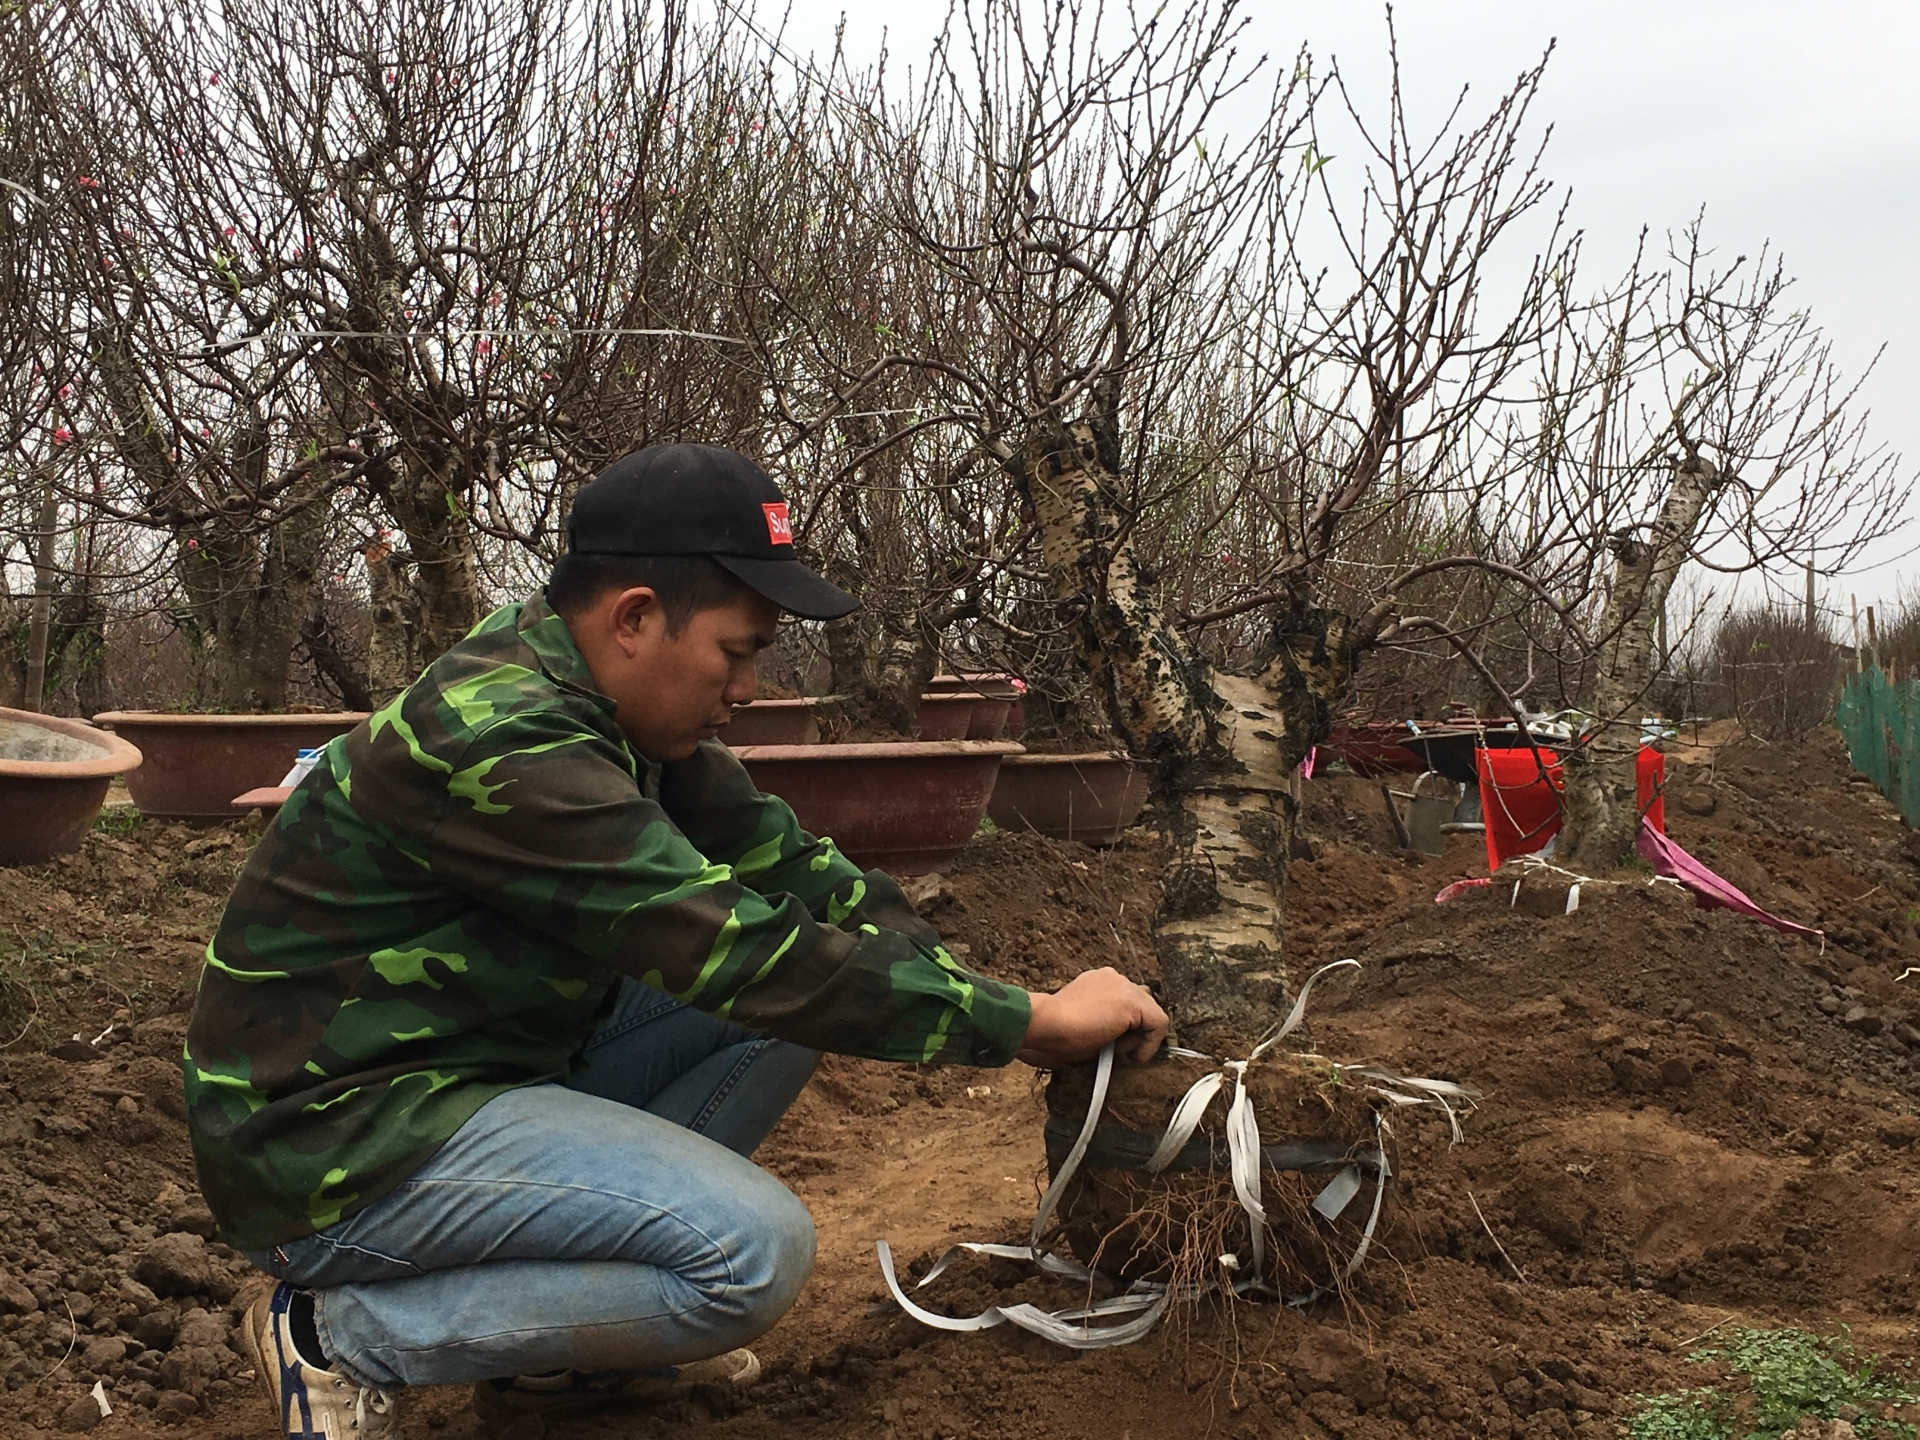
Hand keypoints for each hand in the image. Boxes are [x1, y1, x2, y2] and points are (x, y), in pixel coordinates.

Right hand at [1016, 967, 1167, 1067]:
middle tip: (1118, 1050)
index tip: (1112, 1045)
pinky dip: (1151, 1043)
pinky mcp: (1133, 1001)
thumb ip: (1103, 1023)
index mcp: (1098, 981)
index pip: (1124, 1000)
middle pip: (1141, 1004)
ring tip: (1119, 1052)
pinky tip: (1134, 1056)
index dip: (1125, 1025)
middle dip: (1135, 1029)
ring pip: (1149, 1013)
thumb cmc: (1053, 1030)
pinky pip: (1158, 1023)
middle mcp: (1113, 977)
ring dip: (1139, 1036)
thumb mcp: (1083, 1023)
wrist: (1044, 1024)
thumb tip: (1124, 1040)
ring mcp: (1124, 986)